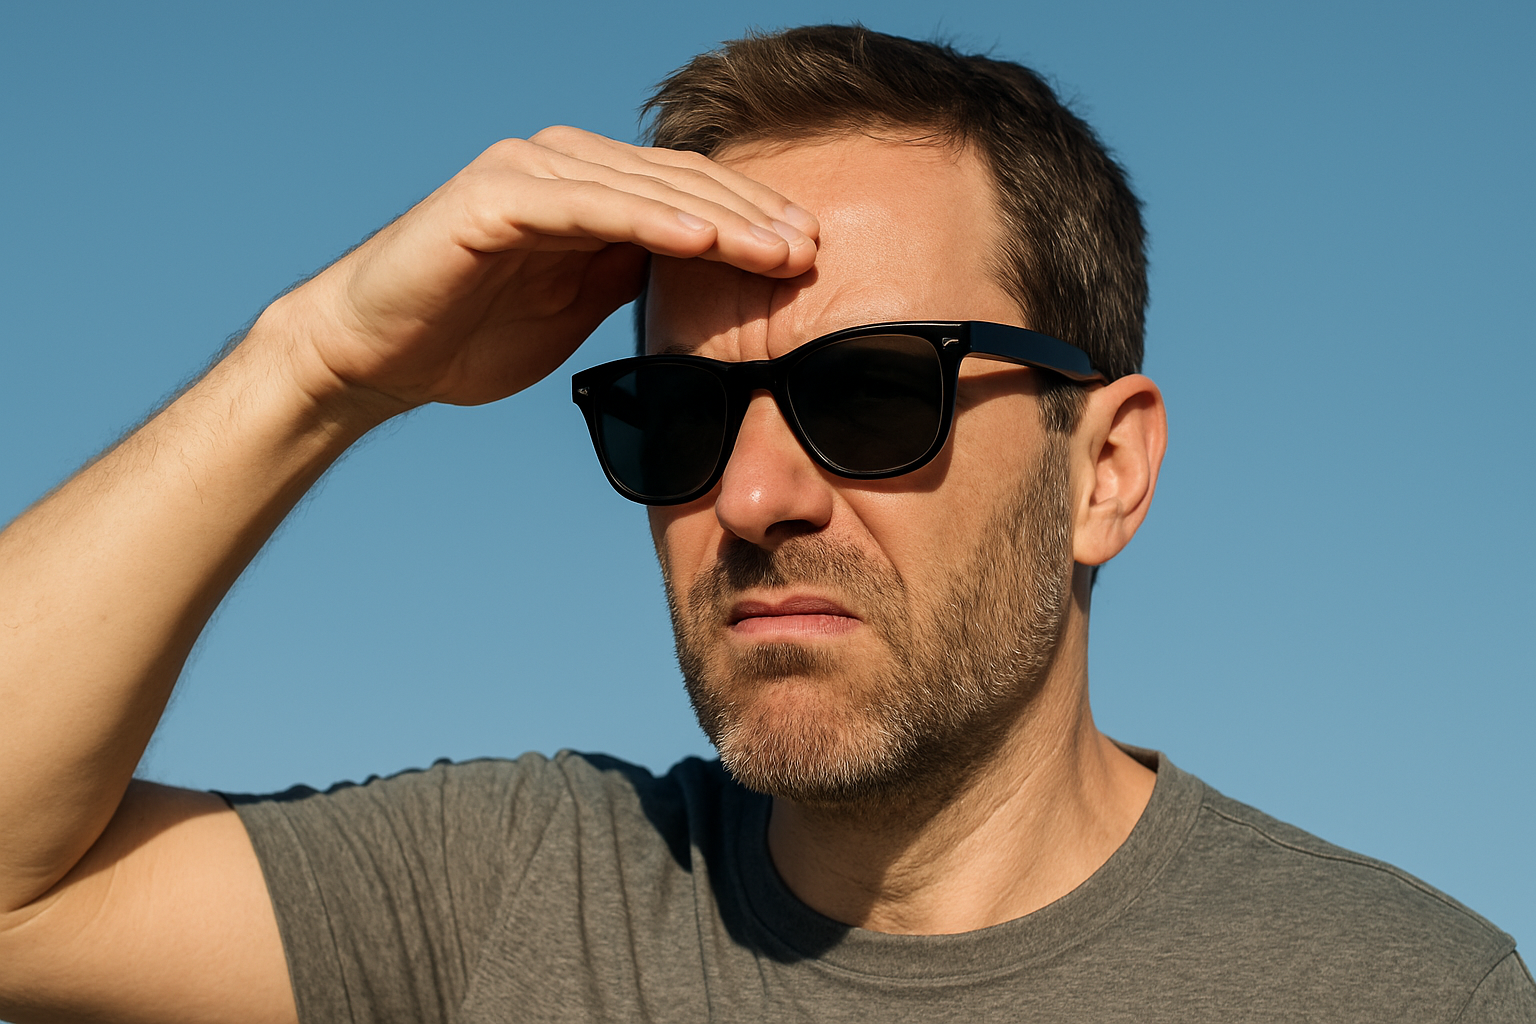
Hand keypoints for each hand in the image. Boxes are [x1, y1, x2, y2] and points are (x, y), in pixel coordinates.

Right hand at [266, 126, 819, 414]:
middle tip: (817, 250)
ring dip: (717, 215)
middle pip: (678, 182)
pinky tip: (701, 237)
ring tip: (780, 248)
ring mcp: (524, 175)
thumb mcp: (576, 307)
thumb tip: (706, 276)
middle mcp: (561, 166)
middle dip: (754, 214)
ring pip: (641, 188)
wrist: (374, 356)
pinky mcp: (490, 199)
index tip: (815, 255)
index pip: (689, 195)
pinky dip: (645, 218)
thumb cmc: (471, 333)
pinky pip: (583, 204)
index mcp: (586, 190)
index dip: (754, 218)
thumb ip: (629, 277)